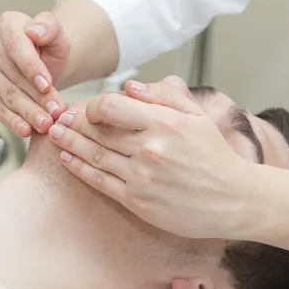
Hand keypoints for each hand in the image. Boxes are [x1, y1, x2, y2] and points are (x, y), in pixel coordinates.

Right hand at [0, 11, 68, 136]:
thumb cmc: (51, 48)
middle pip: (11, 76)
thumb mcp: (58, 35)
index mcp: (7, 24)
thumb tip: (35, 32)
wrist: (45, 64)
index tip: (48, 85)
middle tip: (55, 113)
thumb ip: (50, 27)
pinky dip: (12, 121)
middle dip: (35, 98)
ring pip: (5, 95)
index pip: (17, 47)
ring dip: (26, 113)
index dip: (31, 68)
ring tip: (45, 124)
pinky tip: (26, 130)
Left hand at [48, 76, 252, 238]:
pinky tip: (68, 160)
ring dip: (69, 144)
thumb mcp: (199, 117)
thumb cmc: (216, 157)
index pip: (112, 106)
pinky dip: (80, 169)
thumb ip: (166, 96)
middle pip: (98, 131)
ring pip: (95, 155)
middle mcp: (150, 148)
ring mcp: (142, 177)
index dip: (93, 106)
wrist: (234, 200)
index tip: (88, 109)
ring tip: (55, 135)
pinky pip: (100, 182)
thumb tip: (130, 86)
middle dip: (73, 123)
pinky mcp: (138, 201)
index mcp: (165, 123)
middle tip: (57, 119)